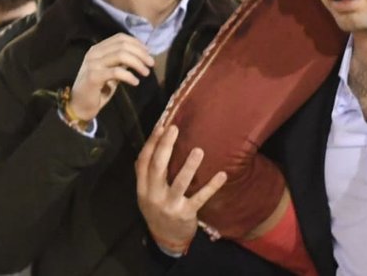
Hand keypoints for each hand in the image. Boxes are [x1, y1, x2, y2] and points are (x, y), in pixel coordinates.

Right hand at [69, 33, 152, 123]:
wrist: (80, 106)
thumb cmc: (97, 88)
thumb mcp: (111, 71)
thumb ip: (121, 61)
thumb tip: (141, 54)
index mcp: (98, 49)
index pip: (120, 38)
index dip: (137, 43)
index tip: (148, 52)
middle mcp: (94, 53)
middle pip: (123, 45)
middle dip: (141, 53)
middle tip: (151, 63)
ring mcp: (92, 64)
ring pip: (121, 55)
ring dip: (137, 63)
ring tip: (146, 72)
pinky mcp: (93, 76)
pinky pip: (116, 72)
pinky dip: (129, 76)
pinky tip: (135, 82)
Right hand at [135, 124, 227, 255]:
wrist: (166, 239)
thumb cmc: (158, 210)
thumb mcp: (147, 194)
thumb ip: (148, 174)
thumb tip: (155, 143)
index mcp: (143, 188)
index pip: (144, 162)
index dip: (151, 143)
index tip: (161, 126)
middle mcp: (154, 196)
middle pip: (158, 168)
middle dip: (165, 146)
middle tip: (174, 128)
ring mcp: (170, 205)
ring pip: (179, 183)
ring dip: (189, 166)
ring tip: (198, 151)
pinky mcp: (186, 214)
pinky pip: (200, 198)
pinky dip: (211, 186)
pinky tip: (222, 175)